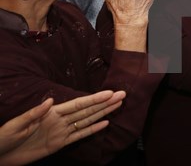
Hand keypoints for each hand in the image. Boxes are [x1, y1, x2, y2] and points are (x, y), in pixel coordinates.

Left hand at [0, 91, 124, 164]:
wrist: (0, 155)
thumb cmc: (4, 138)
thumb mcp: (16, 125)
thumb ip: (34, 113)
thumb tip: (50, 101)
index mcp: (50, 113)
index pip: (78, 104)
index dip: (94, 98)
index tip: (109, 92)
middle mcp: (59, 120)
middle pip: (87, 110)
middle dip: (105, 102)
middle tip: (122, 94)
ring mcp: (61, 132)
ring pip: (87, 120)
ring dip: (103, 112)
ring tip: (118, 104)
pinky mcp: (59, 144)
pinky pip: (79, 136)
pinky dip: (92, 130)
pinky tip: (104, 123)